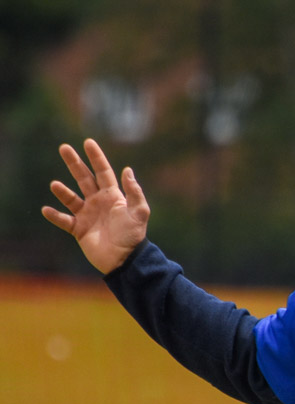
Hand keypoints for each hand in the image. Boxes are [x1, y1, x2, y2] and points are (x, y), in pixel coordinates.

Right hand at [42, 139, 149, 273]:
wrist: (125, 260)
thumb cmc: (133, 236)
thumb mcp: (139, 213)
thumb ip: (134, 192)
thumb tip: (128, 170)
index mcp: (113, 197)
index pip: (103, 172)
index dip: (96, 158)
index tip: (88, 142)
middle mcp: (99, 203)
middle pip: (84, 179)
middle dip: (75, 164)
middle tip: (64, 148)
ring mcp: (88, 215)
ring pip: (71, 198)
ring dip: (63, 191)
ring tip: (55, 184)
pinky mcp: (80, 230)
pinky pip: (64, 220)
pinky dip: (55, 216)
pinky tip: (46, 209)